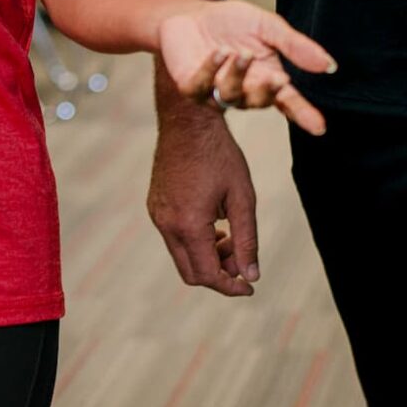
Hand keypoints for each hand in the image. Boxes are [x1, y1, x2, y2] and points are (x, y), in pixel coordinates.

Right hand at [147, 113, 261, 296]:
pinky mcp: (154, 206)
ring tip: (229, 235)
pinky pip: (173, 238)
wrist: (187, 120)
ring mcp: (157, 215)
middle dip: (220, 273)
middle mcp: (167, 224)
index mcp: (189, 224)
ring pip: (181, 256)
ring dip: (207, 256)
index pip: (209, 275)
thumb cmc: (219, 154)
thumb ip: (247, 240)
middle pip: (191, 273)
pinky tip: (213, 221)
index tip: (250, 286)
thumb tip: (251, 275)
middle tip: (242, 257)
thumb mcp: (242, 197)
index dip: (231, 286)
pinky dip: (195, 241)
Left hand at [157, 0, 332, 135]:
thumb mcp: (268, 27)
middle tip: (280, 78)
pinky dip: (212, 69)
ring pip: (232, 95)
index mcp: (267, 79)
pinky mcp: (190, 88)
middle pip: (261, 102)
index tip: (319, 127)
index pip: (289, 102)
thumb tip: (330, 66)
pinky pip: (202, 86)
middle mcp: (244, 91)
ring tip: (242, 53)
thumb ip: (296, 46)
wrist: (186, 15)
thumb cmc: (230, 23)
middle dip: (269, 92)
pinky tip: (219, 52)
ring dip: (239, 75)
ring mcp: (215, 93)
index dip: (304, 115)